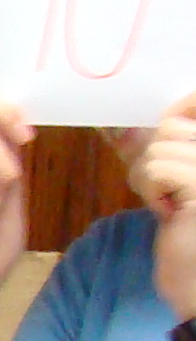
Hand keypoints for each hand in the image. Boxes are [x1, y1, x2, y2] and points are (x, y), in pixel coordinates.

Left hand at [126, 93, 195, 316]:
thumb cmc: (186, 235)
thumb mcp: (176, 185)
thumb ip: (169, 152)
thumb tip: (150, 118)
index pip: (192, 104)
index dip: (178, 111)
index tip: (168, 133)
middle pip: (171, 126)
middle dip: (153, 158)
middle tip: (166, 191)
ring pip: (159, 147)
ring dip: (150, 179)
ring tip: (170, 204)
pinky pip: (156, 167)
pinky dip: (151, 190)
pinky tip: (169, 212)